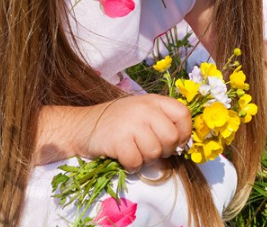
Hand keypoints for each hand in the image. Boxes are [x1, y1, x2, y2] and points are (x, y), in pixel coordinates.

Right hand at [73, 94, 192, 171]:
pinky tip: (124, 158)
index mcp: (154, 101)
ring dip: (146, 159)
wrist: (82, 126)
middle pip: (171, 138)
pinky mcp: (118, 140)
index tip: (176, 142)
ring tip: (135, 152)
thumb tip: (182, 145)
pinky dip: (132, 166)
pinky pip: (136, 162)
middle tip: (150, 149)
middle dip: (164, 151)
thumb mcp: (142, 112)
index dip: (184, 132)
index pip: (183, 114)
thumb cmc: (117, 122)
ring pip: (154, 152)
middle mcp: (145, 109)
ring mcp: (131, 123)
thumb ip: (162, 121)